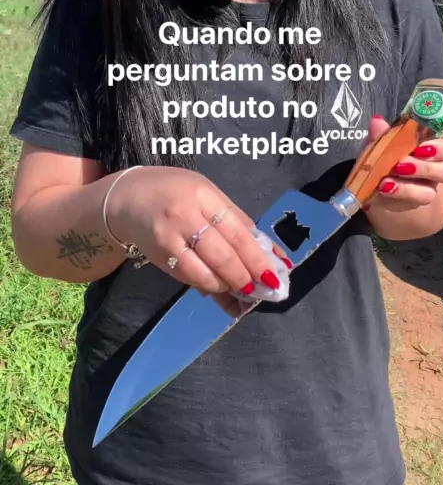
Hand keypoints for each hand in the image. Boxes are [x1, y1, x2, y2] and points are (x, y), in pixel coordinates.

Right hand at [105, 166, 289, 313]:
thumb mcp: (207, 193)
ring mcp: (168, 238)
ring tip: (244, 292)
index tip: (274, 275)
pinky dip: (209, 287)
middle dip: (246, 277)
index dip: (257, 256)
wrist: (126, 199)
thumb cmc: (174, 191)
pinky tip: (222, 292)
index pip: (237, 230)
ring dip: (229, 287)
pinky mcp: (158, 257)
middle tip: (263, 290)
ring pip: (205, 272)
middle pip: (223, 254)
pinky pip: (188, 278)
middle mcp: (184, 215)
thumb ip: (235, 219)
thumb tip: (267, 250)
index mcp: (203, 194)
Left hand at [362, 115, 442, 213]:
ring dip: (410, 186)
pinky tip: (385, 188)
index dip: (442, 147)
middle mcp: (438, 167)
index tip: (421, 147)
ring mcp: (429, 189)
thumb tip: (378, 121)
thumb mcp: (379, 145)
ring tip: (389, 180)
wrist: (379, 191)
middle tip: (402, 164)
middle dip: (425, 167)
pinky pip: (414, 202)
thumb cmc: (384, 160)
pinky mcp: (417, 203)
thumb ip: (382, 135)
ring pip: (432, 190)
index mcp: (434, 146)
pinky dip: (399, 193)